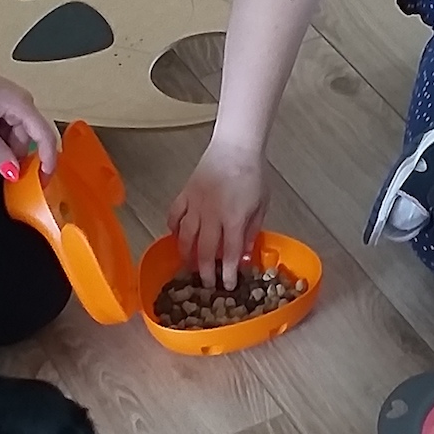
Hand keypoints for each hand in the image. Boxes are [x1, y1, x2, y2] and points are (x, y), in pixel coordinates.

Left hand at [0, 50, 59, 177]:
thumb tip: (13, 173)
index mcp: (20, 104)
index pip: (45, 136)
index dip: (48, 161)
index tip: (42, 183)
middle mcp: (24, 103)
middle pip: (30, 140)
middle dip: (14, 156)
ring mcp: (16, 104)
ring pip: (19, 137)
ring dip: (3, 148)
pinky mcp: (6, 105)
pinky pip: (10, 130)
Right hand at [169, 143, 270, 288]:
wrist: (236, 147)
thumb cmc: (254, 174)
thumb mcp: (261, 205)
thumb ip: (251, 231)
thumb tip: (244, 256)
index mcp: (233, 218)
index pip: (230, 253)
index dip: (228, 272)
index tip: (228, 285)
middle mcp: (211, 215)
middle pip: (204, 250)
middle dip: (205, 271)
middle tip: (206, 284)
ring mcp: (195, 204)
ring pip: (184, 236)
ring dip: (186, 254)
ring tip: (189, 266)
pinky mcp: (185, 194)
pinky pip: (174, 216)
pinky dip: (172, 228)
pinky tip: (176, 236)